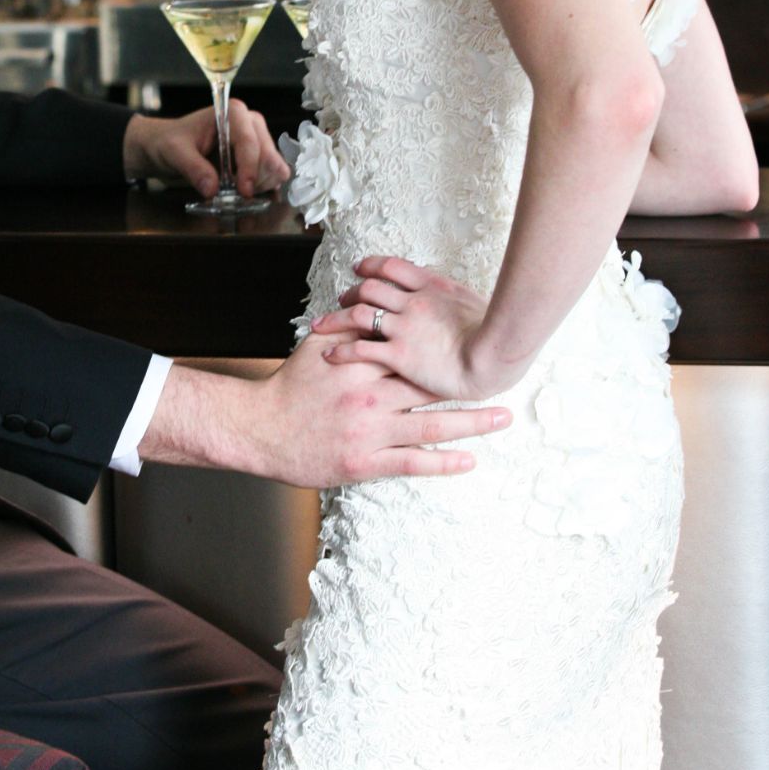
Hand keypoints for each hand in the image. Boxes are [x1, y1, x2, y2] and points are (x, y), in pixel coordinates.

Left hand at [123, 102, 289, 200]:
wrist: (165, 145)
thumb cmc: (169, 141)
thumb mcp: (175, 152)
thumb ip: (193, 168)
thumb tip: (212, 188)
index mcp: (232, 113)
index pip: (249, 141)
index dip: (249, 168)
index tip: (244, 191)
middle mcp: (249, 123)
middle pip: (268, 155)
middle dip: (256, 179)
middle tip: (236, 195)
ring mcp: (256, 140)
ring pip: (274, 167)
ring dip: (259, 185)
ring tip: (233, 191)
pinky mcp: (257, 157)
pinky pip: (271, 175)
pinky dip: (261, 188)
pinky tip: (242, 191)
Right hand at [139, 332, 511, 483]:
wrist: (261, 430)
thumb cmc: (291, 388)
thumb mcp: (318, 350)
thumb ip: (351, 330)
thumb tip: (377, 306)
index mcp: (363, 366)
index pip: (414, 353)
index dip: (449, 348)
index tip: (481, 344)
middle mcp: (371, 397)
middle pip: (432, 388)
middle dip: (471, 384)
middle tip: (507, 378)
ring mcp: (371, 432)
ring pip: (431, 427)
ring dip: (471, 423)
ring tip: (502, 419)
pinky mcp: (365, 463)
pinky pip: (412, 463)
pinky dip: (442, 462)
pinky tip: (469, 459)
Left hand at [310, 256, 525, 404]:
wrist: (493, 355)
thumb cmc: (493, 333)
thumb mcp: (474, 301)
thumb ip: (453, 297)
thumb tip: (449, 297)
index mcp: (432, 287)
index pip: (392, 267)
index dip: (371, 266)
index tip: (360, 269)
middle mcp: (412, 302)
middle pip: (369, 289)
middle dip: (351, 293)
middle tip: (341, 299)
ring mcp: (403, 327)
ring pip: (358, 315)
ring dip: (336, 318)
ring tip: (322, 324)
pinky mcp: (398, 354)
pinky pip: (360, 349)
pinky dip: (341, 351)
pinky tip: (329, 354)